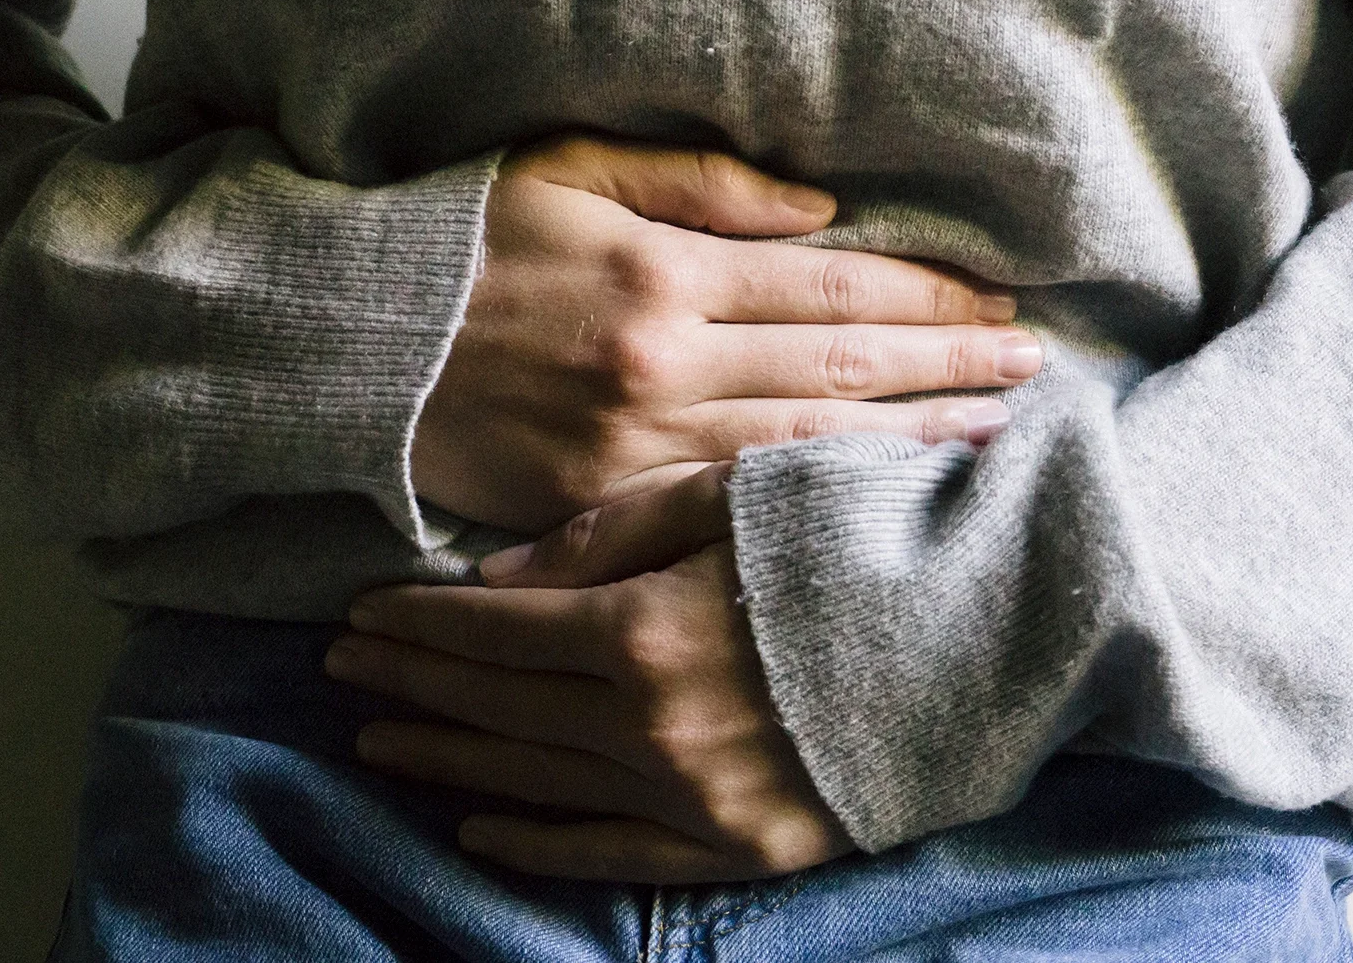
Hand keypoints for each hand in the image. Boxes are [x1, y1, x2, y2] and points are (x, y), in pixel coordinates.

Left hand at [330, 472, 848, 882]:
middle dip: (408, 688)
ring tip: (379, 744)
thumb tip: (494, 578)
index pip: (490, 634)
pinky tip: (479, 831)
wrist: (1013, 624)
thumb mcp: (740, 492)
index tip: (356, 613)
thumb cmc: (874, 529)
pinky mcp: (747, 848)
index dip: (414, 625)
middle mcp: (653, 730)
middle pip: (495, 712)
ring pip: (535, 787)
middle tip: (338, 672)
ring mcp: (698, 800)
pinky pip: (614, 859)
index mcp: (642, 631)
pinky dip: (539, 845)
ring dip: (448, 764)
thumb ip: (609, 533)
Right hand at [413, 134, 1038, 533]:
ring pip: (803, 451)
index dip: (925, 298)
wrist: (342, 341)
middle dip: (948, 369)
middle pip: (840, 372)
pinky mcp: (595, 506)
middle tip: (1034, 371)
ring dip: (907, 444)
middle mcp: (660, 363)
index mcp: (662, 271)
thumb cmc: (462, 240)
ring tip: (992, 438)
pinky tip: (872, 502)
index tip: (997, 303)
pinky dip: (809, 503)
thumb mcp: (569, 170)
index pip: (831, 288)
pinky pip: (725, 508)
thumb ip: (700, 185)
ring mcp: (630, 446)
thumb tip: (821, 213)